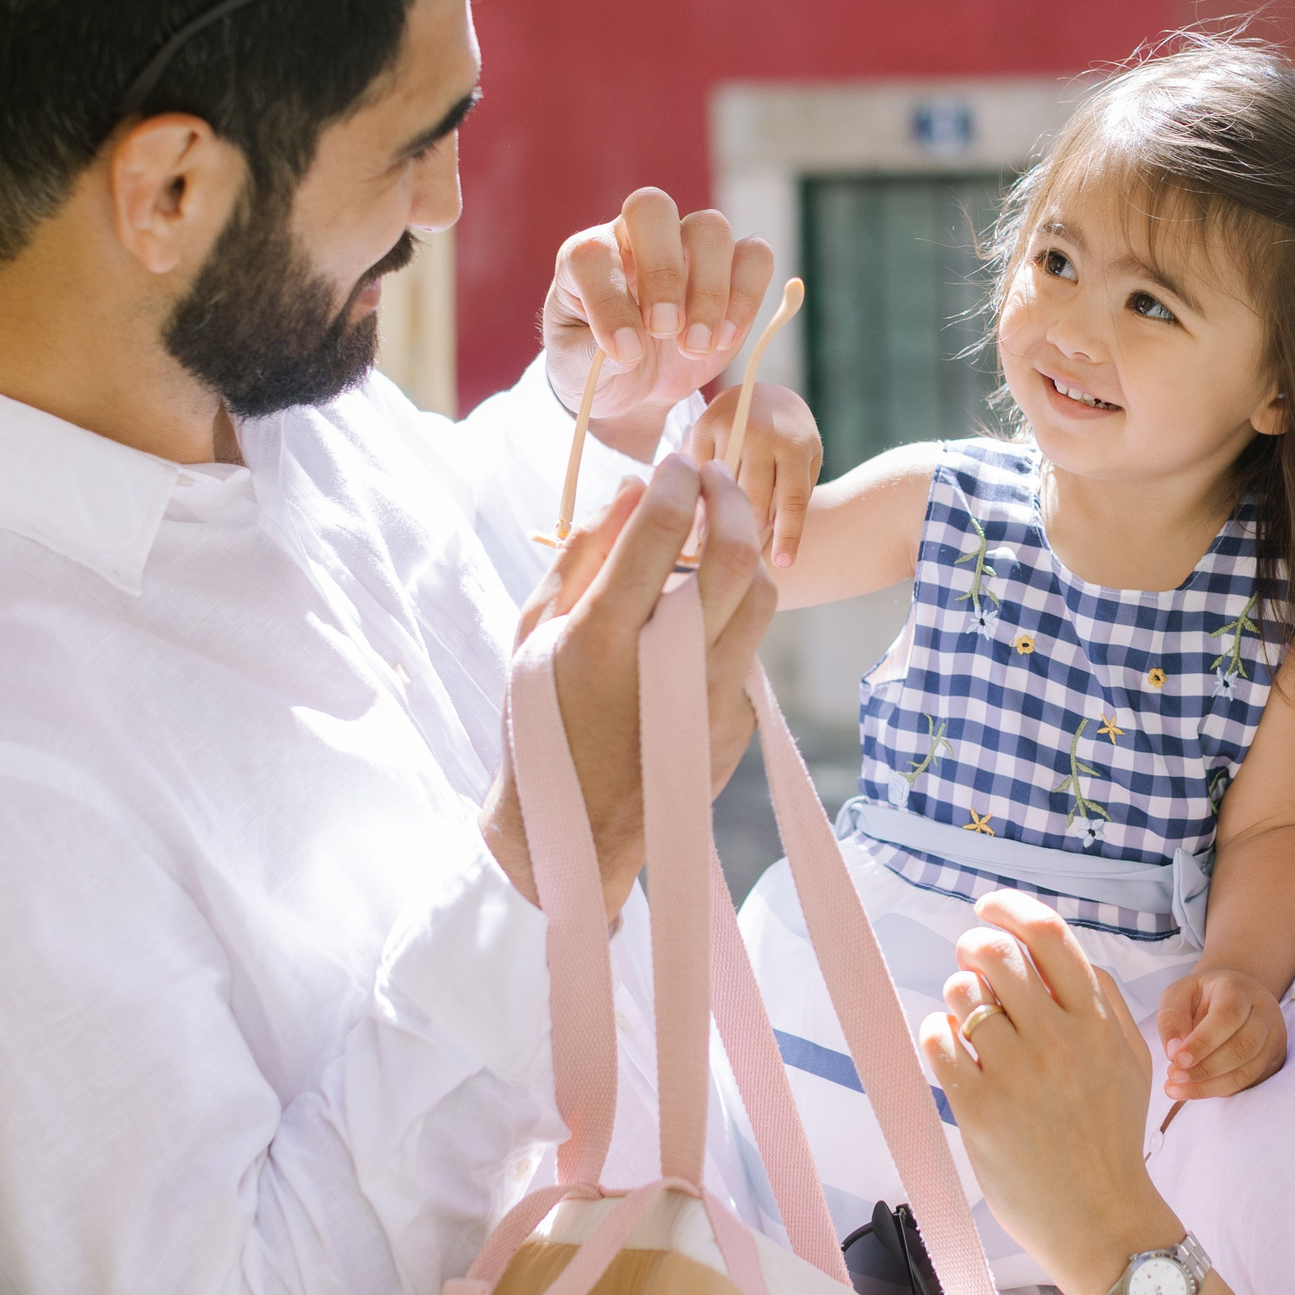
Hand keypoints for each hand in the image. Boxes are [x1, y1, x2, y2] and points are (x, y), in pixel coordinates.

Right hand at [482, 455, 775, 917]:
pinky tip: (701, 614)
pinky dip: (733, 614)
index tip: (677, 463)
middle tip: (715, 478)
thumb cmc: (539, 719)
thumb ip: (583, 556)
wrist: (573, 830)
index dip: (678, 481)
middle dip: (731, 498)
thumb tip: (632, 491)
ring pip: (760, 597)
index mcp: (604, 637)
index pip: (662, 531)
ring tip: (718, 535)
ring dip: (745, 551)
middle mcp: (668, 664)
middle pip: (735, 557)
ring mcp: (712, 697)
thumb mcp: (533, 634)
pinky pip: (750, 645)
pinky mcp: (735, 721)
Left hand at [543, 187, 774, 451]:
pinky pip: (754, 256)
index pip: (593, 254)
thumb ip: (591, 353)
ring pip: (710, 228)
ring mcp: (687, 245)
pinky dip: (746, 296)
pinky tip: (724, 339)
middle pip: (653, 208)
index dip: (609, 301)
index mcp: (587, 256)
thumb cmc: (597, 367)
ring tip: (694, 347)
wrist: (634, 383)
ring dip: (708, 292)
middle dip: (662, 273)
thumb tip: (632, 347)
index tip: (626, 353)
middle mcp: (635, 237)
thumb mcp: (576, 368)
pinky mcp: (731, 268)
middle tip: (663, 330)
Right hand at [686, 381, 821, 568]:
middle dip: (749, 530)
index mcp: (795, 446)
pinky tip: (699, 511)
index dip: (788, 536)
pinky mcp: (701, 427)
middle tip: (742, 550)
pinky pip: (696, 474)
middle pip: (751, 501)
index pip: (792, 500)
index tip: (783, 565)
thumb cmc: (792, 442)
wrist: (769, 396)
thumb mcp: (806, 464)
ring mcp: (729, 428)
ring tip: (716, 538)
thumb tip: (762, 541)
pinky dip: (699, 495)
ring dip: (720, 518)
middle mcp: (762, 434)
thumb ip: (790, 497)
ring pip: (720, 491)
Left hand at [920, 891, 1184, 1294]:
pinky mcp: (978, 1108)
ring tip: (970, 1021)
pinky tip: (951, 1049)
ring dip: (958, 995)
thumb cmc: (1112, 1140)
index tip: (988, 907)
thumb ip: (1106, 1002)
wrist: (1102, 1222)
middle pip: (996, 954)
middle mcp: (1057, 1040)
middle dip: (973, 947)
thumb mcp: (1132, 1062)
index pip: (1049, 935)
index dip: (1010, 908)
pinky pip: (937, 1040)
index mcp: (1096, 1022)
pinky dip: (935, 1034)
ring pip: (962, 994)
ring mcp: (1016, 1073)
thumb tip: (1062, 953)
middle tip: (971, 963)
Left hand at [1154, 966, 1286, 1100]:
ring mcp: (1273, 1037)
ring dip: (1210, 1085)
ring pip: (1248, 1070)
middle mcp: (1263, 1012)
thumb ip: (1172, 1019)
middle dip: (1205, 1068)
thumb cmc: (1202, 996)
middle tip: (1173, 1076)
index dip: (1203, 1042)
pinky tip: (1195, 1090)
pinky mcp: (1273, 1060)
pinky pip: (1249, 1082)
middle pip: (1243, 1047)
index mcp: (1239, 989)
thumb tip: (1174, 1052)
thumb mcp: (1179, 995)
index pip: (1228, 1016)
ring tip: (1178, 1088)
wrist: (1232, 997)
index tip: (1177, 1059)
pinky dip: (1220, 1090)